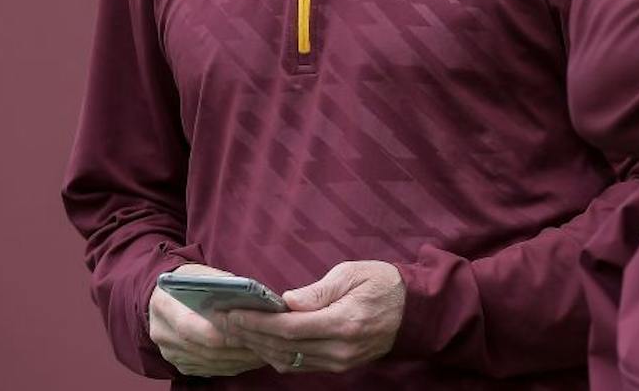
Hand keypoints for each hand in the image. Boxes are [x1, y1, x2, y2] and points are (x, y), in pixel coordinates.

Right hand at [149, 263, 265, 377]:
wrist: (164, 296)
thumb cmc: (190, 280)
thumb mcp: (202, 273)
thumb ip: (222, 283)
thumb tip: (251, 296)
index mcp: (163, 305)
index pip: (190, 325)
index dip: (220, 328)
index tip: (248, 325)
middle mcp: (162, 333)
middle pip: (204, 347)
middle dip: (237, 346)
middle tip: (266, 342)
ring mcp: (170, 353)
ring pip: (210, 362)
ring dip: (240, 358)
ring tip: (266, 350)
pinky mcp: (181, 364)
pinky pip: (211, 369)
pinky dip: (234, 364)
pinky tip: (253, 357)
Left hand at [226, 260, 404, 374]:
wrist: (415, 310)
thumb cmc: (384, 283)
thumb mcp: (353, 273)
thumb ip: (318, 291)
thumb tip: (286, 302)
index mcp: (343, 322)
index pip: (289, 327)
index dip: (257, 322)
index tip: (232, 312)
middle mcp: (339, 348)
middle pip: (283, 346)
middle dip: (249, 334)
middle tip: (223, 321)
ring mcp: (339, 361)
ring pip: (288, 359)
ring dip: (259, 346)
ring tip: (236, 330)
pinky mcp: (340, 365)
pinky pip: (300, 364)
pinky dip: (277, 354)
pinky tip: (262, 342)